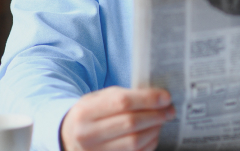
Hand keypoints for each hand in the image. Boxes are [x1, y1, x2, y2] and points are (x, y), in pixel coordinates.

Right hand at [60, 86, 175, 150]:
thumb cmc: (91, 114)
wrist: (69, 137)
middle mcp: (87, 135)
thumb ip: (125, 96)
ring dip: (155, 130)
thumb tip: (159, 97)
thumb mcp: (100, 98)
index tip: (166, 97)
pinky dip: (149, 143)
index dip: (148, 99)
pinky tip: (153, 133)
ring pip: (135, 142)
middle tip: (170, 110)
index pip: (122, 102)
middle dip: (156, 115)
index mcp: (85, 112)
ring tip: (162, 120)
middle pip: (131, 123)